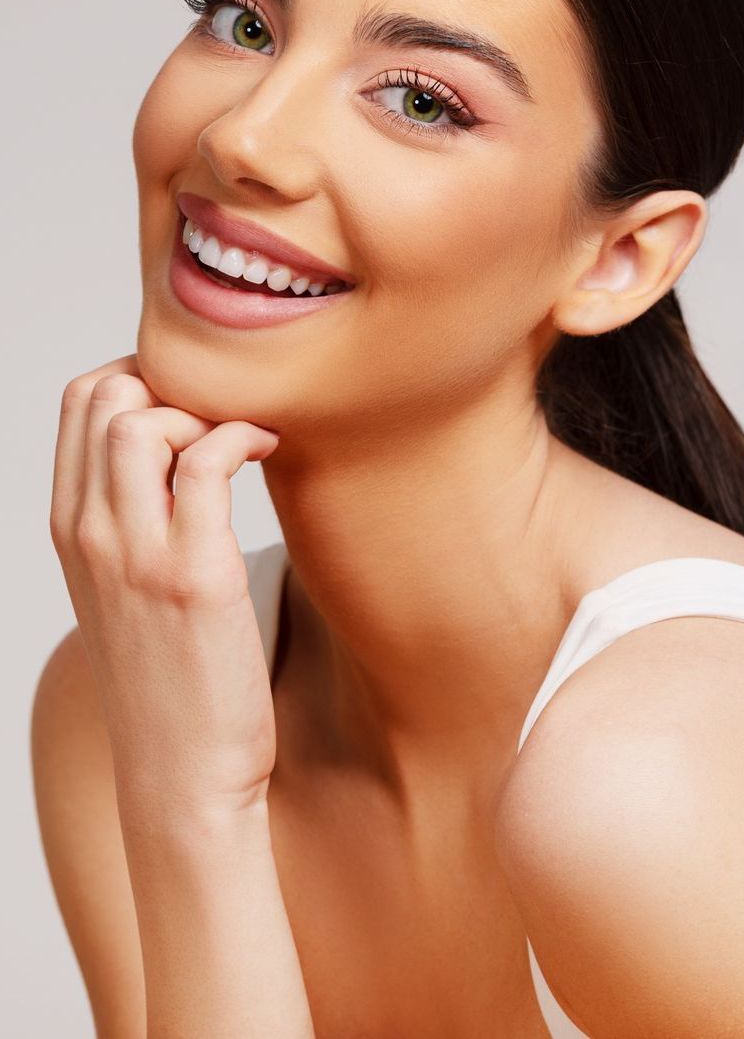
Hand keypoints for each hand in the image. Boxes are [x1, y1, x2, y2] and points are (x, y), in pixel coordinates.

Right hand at [49, 353, 281, 823]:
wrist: (180, 773)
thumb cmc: (167, 677)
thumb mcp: (124, 588)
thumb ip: (132, 517)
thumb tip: (177, 447)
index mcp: (70, 529)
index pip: (80, 403)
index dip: (142, 375)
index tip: (194, 396)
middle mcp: (90, 533)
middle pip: (105, 395)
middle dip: (172, 380)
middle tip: (223, 412)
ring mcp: (136, 554)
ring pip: (142, 420)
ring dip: (203, 409)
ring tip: (243, 438)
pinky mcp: (195, 575)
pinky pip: (206, 464)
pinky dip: (241, 436)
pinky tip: (267, 448)